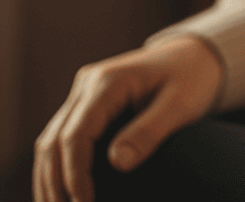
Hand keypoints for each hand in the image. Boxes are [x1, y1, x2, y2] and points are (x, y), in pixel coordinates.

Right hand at [33, 35, 222, 201]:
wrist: (195, 55)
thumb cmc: (192, 77)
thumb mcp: (180, 103)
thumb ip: (150, 131)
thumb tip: (117, 162)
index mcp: (108, 81)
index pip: (76, 134)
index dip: (74, 175)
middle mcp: (88, 84)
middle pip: (54, 141)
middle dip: (55, 184)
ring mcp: (84, 93)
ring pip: (50, 141)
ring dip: (49, 180)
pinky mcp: (87, 104)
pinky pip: (62, 137)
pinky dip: (58, 168)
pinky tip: (63, 193)